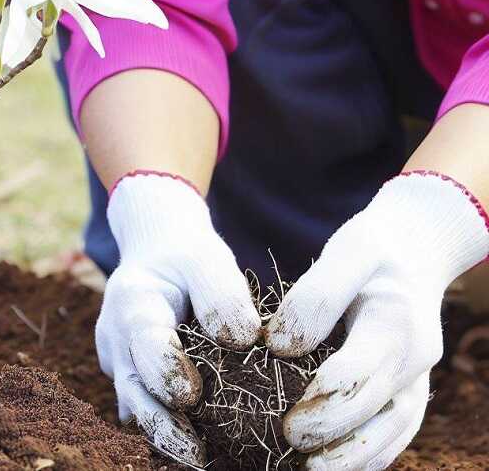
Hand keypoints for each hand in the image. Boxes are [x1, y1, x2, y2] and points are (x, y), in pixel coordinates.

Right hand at [96, 173, 261, 465]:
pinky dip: (166, 426)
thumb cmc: (187, 256)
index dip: (165, 369)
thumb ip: (221, 292)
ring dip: (164, 433)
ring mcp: (118, 361)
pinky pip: (144, 405)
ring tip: (200, 458)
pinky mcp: (130, 378)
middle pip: (132, 386)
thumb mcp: (208, 257)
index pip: (144, 340)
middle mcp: (116, 335)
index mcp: (132, 299)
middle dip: (161, 422)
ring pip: (136, 404)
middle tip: (196, 453)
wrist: (159, 255)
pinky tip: (198, 447)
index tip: (192, 395)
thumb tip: (241, 338)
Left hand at [266, 172, 488, 470]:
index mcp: (397, 322)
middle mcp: (413, 358)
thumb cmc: (374, 249)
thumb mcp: (347, 251)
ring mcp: (416, 378)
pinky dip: (369, 454)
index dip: (324, 394)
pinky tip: (332, 466)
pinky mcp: (408, 389)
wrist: (416, 250)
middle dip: (329, 429)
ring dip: (352, 457)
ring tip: (309, 469)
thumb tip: (282, 346)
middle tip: (286, 438)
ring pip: (391, 431)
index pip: (360, 369)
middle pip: (373, 407)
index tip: (288, 408)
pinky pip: (395, 431)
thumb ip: (315, 296)